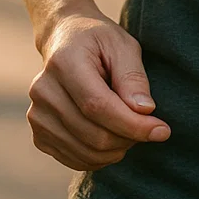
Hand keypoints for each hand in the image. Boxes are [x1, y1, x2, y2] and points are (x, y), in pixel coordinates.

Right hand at [27, 13, 170, 170]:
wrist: (64, 39)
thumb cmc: (98, 40)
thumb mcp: (123, 45)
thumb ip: (133, 78)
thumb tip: (145, 111)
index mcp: (64, 62)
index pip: (97, 106)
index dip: (132, 124)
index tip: (161, 130)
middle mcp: (43, 91)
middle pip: (92, 134)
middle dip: (129, 137)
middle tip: (149, 126)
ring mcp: (37, 114)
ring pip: (85, 152)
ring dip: (117, 149)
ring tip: (131, 128)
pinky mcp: (39, 133)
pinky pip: (75, 159)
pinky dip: (101, 157)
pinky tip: (113, 138)